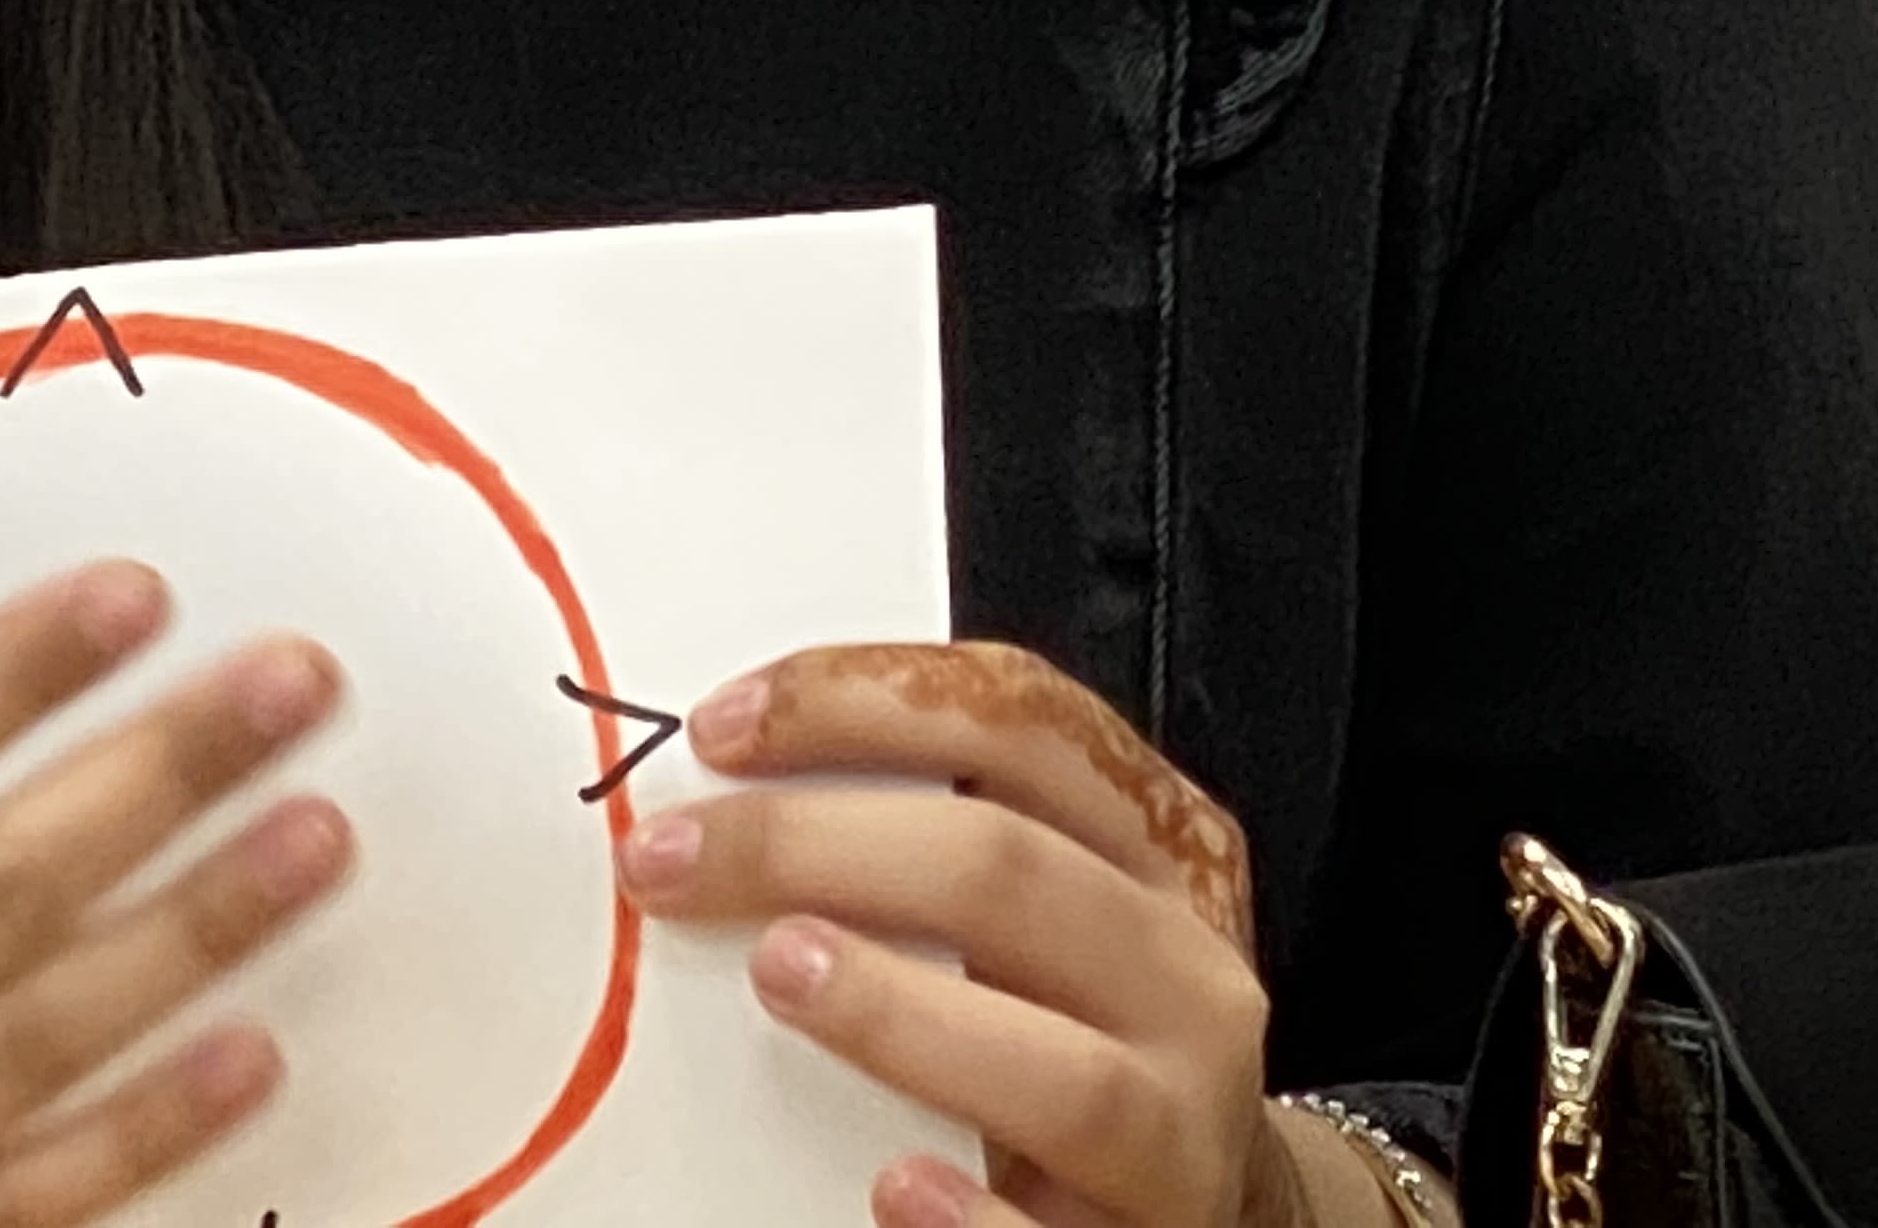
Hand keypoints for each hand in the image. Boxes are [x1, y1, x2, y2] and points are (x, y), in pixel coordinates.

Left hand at [613, 639, 1325, 1227]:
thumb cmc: (1081, 1024)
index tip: (718, 728)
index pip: (1018, 721)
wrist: (1200, 1203)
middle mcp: (1185, 973)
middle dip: (819, 848)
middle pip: (1010, 873)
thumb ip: (929, 834)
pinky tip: (889, 1186)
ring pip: (1063, 1071)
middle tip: (678, 860)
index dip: (859, 702)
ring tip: (777, 974)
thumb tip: (714, 802)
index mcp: (1159, 845)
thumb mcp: (1048, 899)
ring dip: (900, 1014)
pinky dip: (971, 1219)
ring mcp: (1181, 1126)